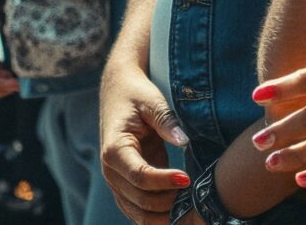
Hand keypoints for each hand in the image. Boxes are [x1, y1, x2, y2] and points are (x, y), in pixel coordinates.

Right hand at [99, 50, 191, 224]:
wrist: (118, 92)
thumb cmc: (136, 95)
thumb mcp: (152, 101)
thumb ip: (166, 121)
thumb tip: (184, 141)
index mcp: (114, 149)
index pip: (140, 175)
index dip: (164, 181)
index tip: (187, 179)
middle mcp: (110, 171)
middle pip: (140, 200)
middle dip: (168, 202)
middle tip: (195, 194)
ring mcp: (116, 182)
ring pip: (138, 212)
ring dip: (163, 214)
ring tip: (189, 205)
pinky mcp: (125, 187)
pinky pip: (138, 211)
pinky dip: (157, 216)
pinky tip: (178, 211)